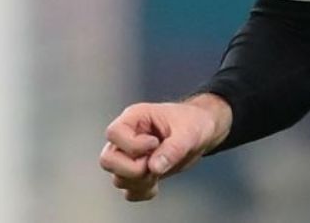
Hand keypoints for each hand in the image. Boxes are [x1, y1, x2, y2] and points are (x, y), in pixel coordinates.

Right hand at [99, 94, 233, 201]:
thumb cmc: (193, 122)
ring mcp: (130, 156)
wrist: (201, 130)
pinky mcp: (138, 172)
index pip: (113, 134)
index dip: (132, 145)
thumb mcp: (189, 132)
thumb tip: (154, 167)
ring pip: (117, 178)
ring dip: (139, 181)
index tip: (155, 143)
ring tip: (160, 171)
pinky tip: (157, 184)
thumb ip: (173, 148)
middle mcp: (127, 138)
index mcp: (134, 118)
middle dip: (132, 169)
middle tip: (154, 164)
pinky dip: (142, 192)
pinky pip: (129, 190)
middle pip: (108, 160)